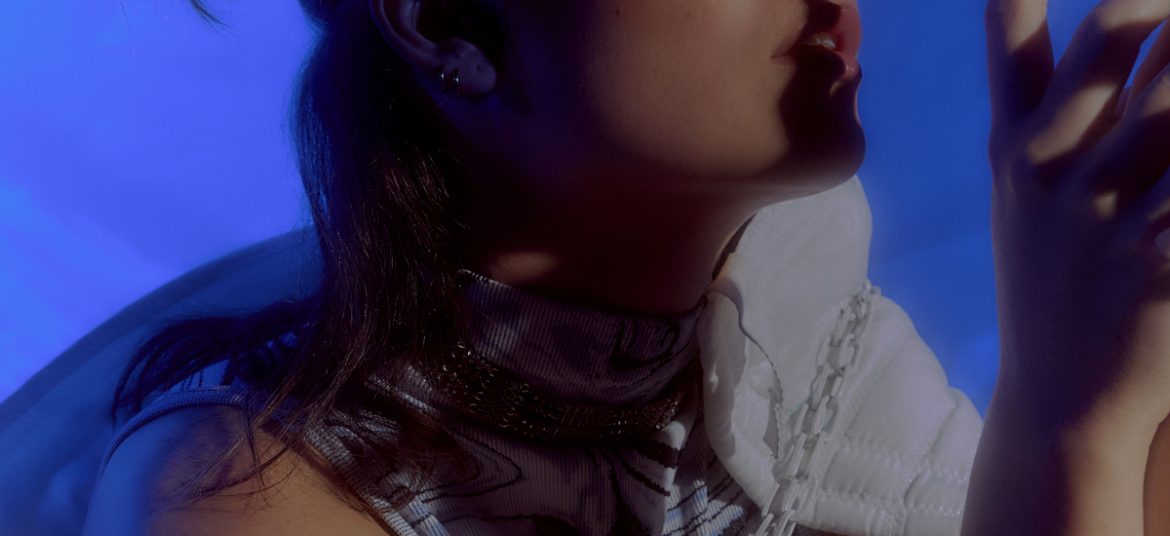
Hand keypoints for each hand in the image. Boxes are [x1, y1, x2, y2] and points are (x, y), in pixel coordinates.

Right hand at [985, 0, 1169, 435]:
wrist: (1059, 394)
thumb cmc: (1044, 278)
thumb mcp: (1014, 185)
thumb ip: (1036, 96)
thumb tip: (1065, 6)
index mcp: (1016, 147)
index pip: (1031, 37)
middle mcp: (1052, 170)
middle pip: (1123, 39)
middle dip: (1165, 19)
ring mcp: (1104, 216)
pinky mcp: (1158, 264)